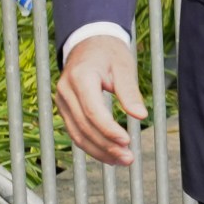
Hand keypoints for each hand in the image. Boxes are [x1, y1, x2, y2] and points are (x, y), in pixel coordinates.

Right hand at [57, 33, 144, 165]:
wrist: (89, 42)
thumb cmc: (109, 52)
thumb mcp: (124, 66)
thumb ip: (130, 91)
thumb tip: (140, 116)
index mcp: (80, 78)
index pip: (92, 111)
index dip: (108, 130)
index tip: (126, 142)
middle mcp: (66, 91)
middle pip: (84, 126)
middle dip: (106, 146)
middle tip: (128, 158)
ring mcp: (62, 101)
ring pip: (77, 134)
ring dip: (99, 151)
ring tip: (121, 161)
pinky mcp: (65, 109)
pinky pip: (76, 132)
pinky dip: (92, 145)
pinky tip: (108, 155)